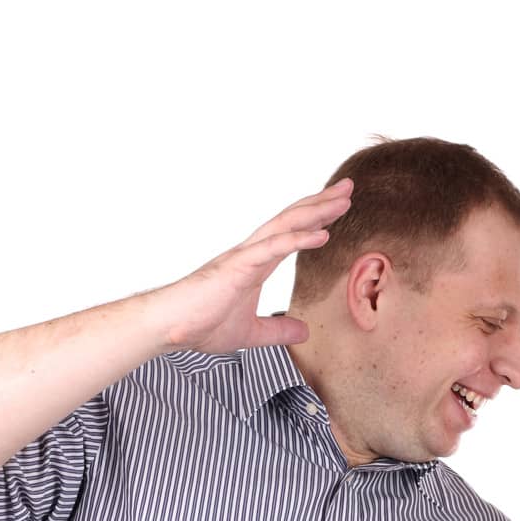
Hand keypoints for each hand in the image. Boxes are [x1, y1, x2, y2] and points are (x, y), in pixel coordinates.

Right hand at [160, 179, 353, 353]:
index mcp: (255, 264)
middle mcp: (252, 253)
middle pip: (292, 220)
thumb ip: (278, 331)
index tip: (339, 207)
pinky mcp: (237, 266)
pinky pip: (273, 248)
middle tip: (349, 187)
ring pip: (285, 226)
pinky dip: (298, 239)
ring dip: (315, 212)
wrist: (170, 327)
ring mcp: (244, 256)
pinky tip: (322, 233)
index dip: (316, 219)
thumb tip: (304, 333)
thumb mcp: (252, 333)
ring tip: (341, 200)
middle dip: (321, 203)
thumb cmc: (200, 325)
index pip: (291, 234)